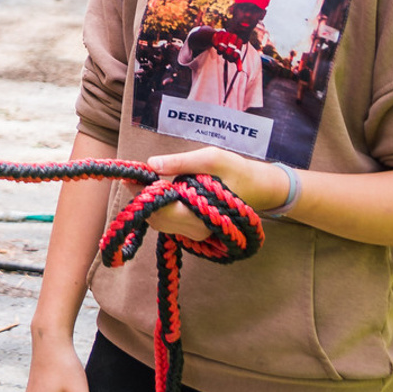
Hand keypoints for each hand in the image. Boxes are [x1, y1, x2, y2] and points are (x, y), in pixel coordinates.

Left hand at [142, 144, 290, 239]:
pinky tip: (159, 190)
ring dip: (150, 203)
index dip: (144, 195)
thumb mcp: (211, 158)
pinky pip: (169, 223)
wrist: (260, 187)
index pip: (163, 212)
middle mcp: (197, 230)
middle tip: (136, 176)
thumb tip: (151, 163)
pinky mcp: (194, 229)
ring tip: (147, 181)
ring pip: (160, 223)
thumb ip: (181, 162)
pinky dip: (159, 208)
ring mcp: (196, 232)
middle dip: (143, 198)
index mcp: (202, 214)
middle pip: (157, 220)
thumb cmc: (237, 170)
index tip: (132, 177)